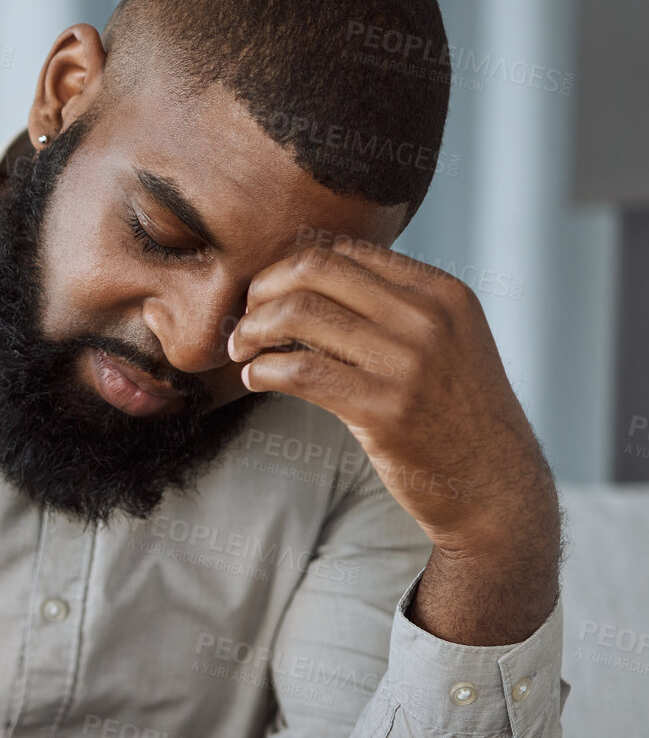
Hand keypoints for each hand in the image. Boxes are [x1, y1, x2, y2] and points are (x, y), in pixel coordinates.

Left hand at [227, 234, 559, 645]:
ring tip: (241, 351)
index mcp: (441, 292)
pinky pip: (299, 370)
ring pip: (299, 314)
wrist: (495, 487)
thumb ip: (394, 308)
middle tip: (244, 321)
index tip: (266, 297)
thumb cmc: (454, 414)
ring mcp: (408, 362)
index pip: (343, 251)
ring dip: (252, 330)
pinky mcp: (384, 409)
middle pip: (314, 270)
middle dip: (262, 290)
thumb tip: (310, 282)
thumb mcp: (445, 342)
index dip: (288, 268)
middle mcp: (428, 318)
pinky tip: (255, 379)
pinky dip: (262, 369)